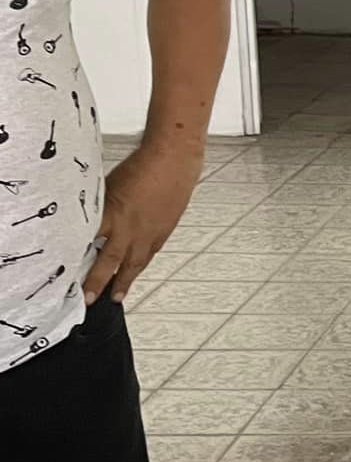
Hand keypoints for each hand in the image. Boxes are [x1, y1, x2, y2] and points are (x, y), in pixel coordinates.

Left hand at [85, 141, 204, 304]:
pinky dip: (140, 265)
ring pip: (133, 263)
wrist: (173, 161)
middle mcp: (129, 229)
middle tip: (89, 299)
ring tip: (117, 296)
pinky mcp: (163, 231)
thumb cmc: (141, 167)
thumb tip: (85, 219)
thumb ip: (98, 207)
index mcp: (111, 215)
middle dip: (98, 282)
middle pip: (110, 261)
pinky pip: (149, 253)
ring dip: (123, 281)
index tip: (66, 275)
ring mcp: (148, 233)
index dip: (76, 261)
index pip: (87, 244)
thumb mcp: (107, 187)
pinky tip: (136, 270)